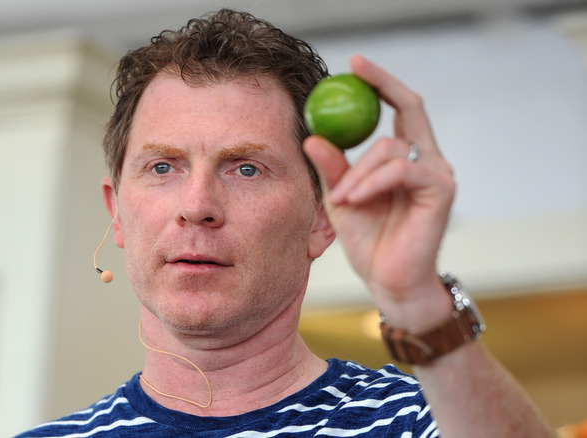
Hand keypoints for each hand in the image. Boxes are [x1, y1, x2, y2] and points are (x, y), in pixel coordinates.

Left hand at [304, 55, 454, 329]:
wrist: (389, 282)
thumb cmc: (369, 243)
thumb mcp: (341, 199)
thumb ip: (332, 169)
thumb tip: (312, 136)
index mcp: (406, 159)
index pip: (400, 110)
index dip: (382, 83)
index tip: (355, 64)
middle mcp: (428, 160)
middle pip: (410, 108)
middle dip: (381, 85)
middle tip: (353, 70)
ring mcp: (437, 174)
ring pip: (390, 148)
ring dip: (356, 171)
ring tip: (340, 199)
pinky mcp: (441, 190)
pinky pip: (399, 171)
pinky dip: (370, 182)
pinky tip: (353, 200)